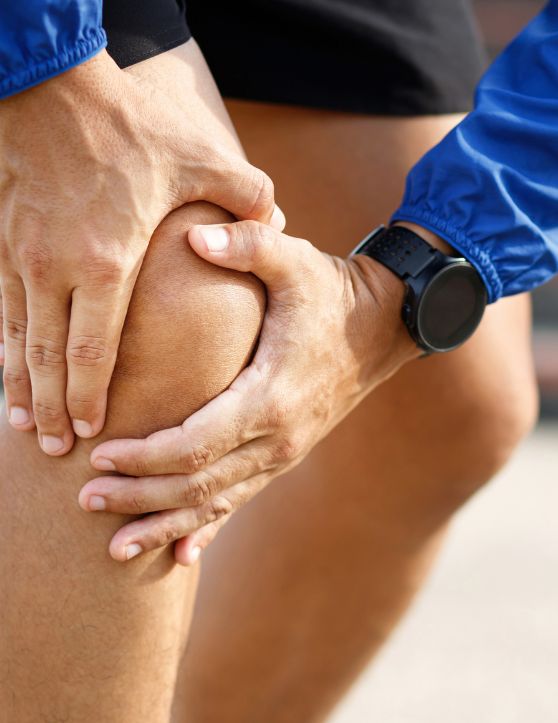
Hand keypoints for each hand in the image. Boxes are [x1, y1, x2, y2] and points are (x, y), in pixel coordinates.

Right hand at [0, 50, 280, 454]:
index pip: (95, 351)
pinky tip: (4, 372)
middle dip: (52, 409)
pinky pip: (1, 310)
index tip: (92, 431)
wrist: (52, 85)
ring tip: (24, 427)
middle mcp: (57, 270)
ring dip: (20, 389)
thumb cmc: (129, 127)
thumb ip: (245, 197)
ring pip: (18, 342)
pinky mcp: (5, 243)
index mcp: (108, 262)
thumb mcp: (200, 158)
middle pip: (49, 360)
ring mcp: (24, 258)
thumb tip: (278, 219)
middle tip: (56, 449)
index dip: (90, 397)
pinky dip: (3, 349)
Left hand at [81, 220, 419, 563]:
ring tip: (115, 548)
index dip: (145, 456)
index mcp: (271, 395)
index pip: (196, 443)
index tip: (100, 455)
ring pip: (216, 503)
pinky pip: (240, 500)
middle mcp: (277, 438)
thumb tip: (194, 235)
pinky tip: (182, 556)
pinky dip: (207, 528)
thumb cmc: (333, 292)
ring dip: (164, 523)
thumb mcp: (296, 260)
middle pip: (197, 484)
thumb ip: (248, 243)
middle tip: (85, 500)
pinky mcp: (284, 455)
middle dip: (139, 496)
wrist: (383, 326)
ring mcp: (283, 453)